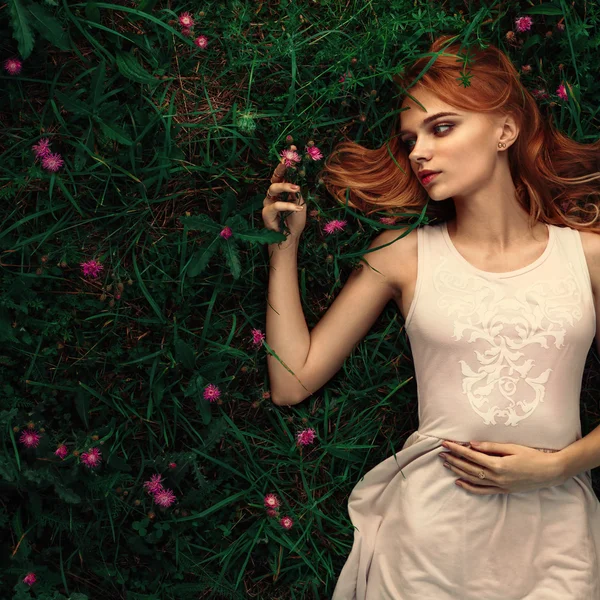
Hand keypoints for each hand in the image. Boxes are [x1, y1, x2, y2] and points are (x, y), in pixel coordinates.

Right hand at [261, 146, 306, 239]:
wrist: (290, 238)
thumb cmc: (295, 220)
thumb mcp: (302, 202)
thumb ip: (299, 190)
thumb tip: (299, 175)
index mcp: (283, 189)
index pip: (284, 172)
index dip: (287, 160)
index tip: (293, 147)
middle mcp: (274, 193)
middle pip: (275, 176)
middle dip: (281, 167)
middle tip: (288, 163)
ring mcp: (268, 202)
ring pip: (274, 188)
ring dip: (286, 186)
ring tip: (297, 189)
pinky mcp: (266, 212)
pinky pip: (276, 205)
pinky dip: (287, 205)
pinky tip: (298, 208)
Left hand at [440, 441, 565, 494]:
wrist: (550, 472)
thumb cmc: (532, 456)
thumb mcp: (511, 447)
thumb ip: (490, 447)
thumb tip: (471, 444)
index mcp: (497, 464)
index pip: (471, 456)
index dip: (456, 449)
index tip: (445, 443)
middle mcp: (496, 477)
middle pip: (469, 468)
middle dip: (453, 459)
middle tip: (441, 453)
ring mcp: (499, 485)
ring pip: (473, 479)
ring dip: (458, 471)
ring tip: (446, 464)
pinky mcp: (503, 490)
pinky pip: (482, 491)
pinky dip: (469, 487)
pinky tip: (459, 482)